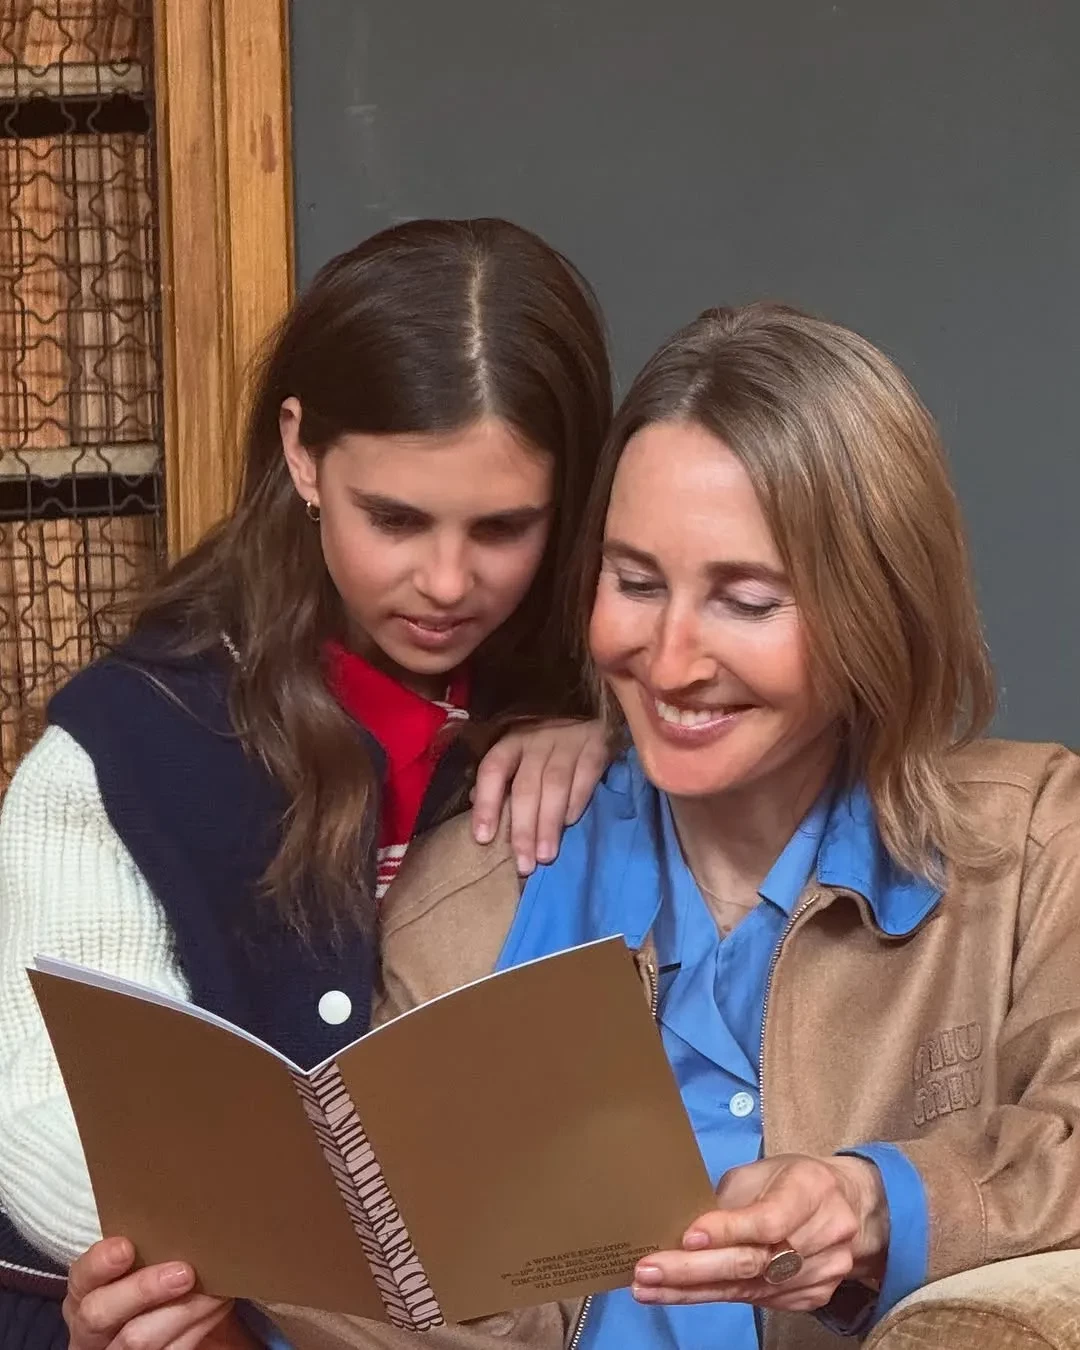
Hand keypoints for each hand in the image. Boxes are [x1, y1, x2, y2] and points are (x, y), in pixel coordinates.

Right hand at [64, 1236, 254, 1349]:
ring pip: (137, 1340)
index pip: (80, 1277)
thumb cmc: (160, 1278)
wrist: (177, 1321)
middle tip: (185, 1272)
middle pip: (99, 1313)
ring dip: (182, 1311)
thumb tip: (186, 1208)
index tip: (126, 1247)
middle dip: (142, 1290)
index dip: (99, 1263)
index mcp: (85, 1292)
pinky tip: (218, 1306)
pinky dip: (197, 1327)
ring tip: (215, 1290)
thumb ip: (151, 1245)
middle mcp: (90, 1328)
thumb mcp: (145, 1263)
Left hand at [471, 718, 608, 873]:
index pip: (492, 770)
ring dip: (549, 824)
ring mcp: (567, 742)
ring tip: (545, 856)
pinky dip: (576, 804)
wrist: (592, 716)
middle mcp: (536, 740)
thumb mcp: (520, 752)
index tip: (483, 838)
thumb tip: (476, 803)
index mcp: (511, 742)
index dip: (486, 804)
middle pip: (525, 787)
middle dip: (523, 828)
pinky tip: (570, 825)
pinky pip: (584, 778)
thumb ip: (501, 778)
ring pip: (554, 786)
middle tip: (524, 864)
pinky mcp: (596, 747)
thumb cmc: (547, 743)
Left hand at [633, 1154, 888, 1313]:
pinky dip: (715, 1297)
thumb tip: (684, 1225)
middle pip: (755, 1262)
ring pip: (750, 1288)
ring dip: (694, 1290)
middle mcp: (824, 1236)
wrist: (853, 1209)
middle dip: (694, 1270)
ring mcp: (821, 1274)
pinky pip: (757, 1301)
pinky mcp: (811, 1298)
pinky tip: (679, 1294)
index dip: (728, 1230)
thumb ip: (730, 1198)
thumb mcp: (764, 1171)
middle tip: (648, 1272)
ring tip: (649, 1288)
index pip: (768, 1219)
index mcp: (812, 1191)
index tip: (687, 1237)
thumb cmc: (794, 1181)